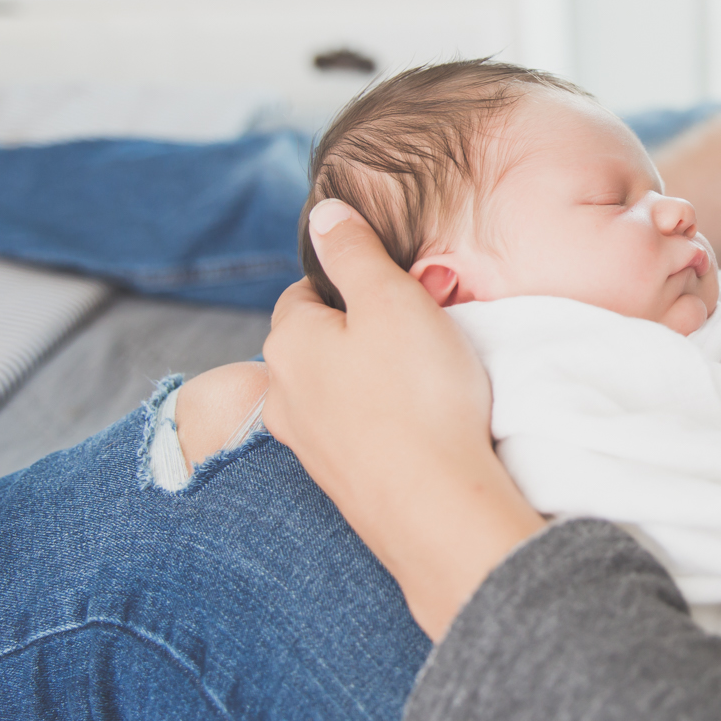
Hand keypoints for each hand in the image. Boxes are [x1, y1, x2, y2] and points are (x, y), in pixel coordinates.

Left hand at [263, 199, 546, 638]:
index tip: (398, 290)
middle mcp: (283, 396)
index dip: (353, 281)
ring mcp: (310, 446)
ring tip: (429, 381)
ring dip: (373, 380)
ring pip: (338, 391)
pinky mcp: (342, 484)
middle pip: (321, 344)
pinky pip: (359, 434)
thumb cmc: (418, 394)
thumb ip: (354, 251)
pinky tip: (424, 425)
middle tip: (422, 332)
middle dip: (364, 332)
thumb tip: (324, 213)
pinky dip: (385, 423)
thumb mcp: (391, 298)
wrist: (436, 507)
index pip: (306, 292)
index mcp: (288, 342)